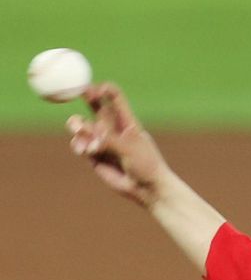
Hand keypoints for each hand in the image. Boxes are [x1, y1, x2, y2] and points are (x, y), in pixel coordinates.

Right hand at [67, 83, 170, 206]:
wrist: (148, 190)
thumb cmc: (146, 165)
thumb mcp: (130, 148)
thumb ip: (108, 139)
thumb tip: (87, 132)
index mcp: (126, 120)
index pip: (113, 96)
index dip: (103, 89)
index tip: (96, 90)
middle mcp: (112, 128)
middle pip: (94, 104)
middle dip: (83, 97)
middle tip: (73, 94)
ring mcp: (102, 141)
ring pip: (82, 125)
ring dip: (77, 124)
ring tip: (78, 129)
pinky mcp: (94, 155)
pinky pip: (80, 145)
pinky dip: (79, 145)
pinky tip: (83, 150)